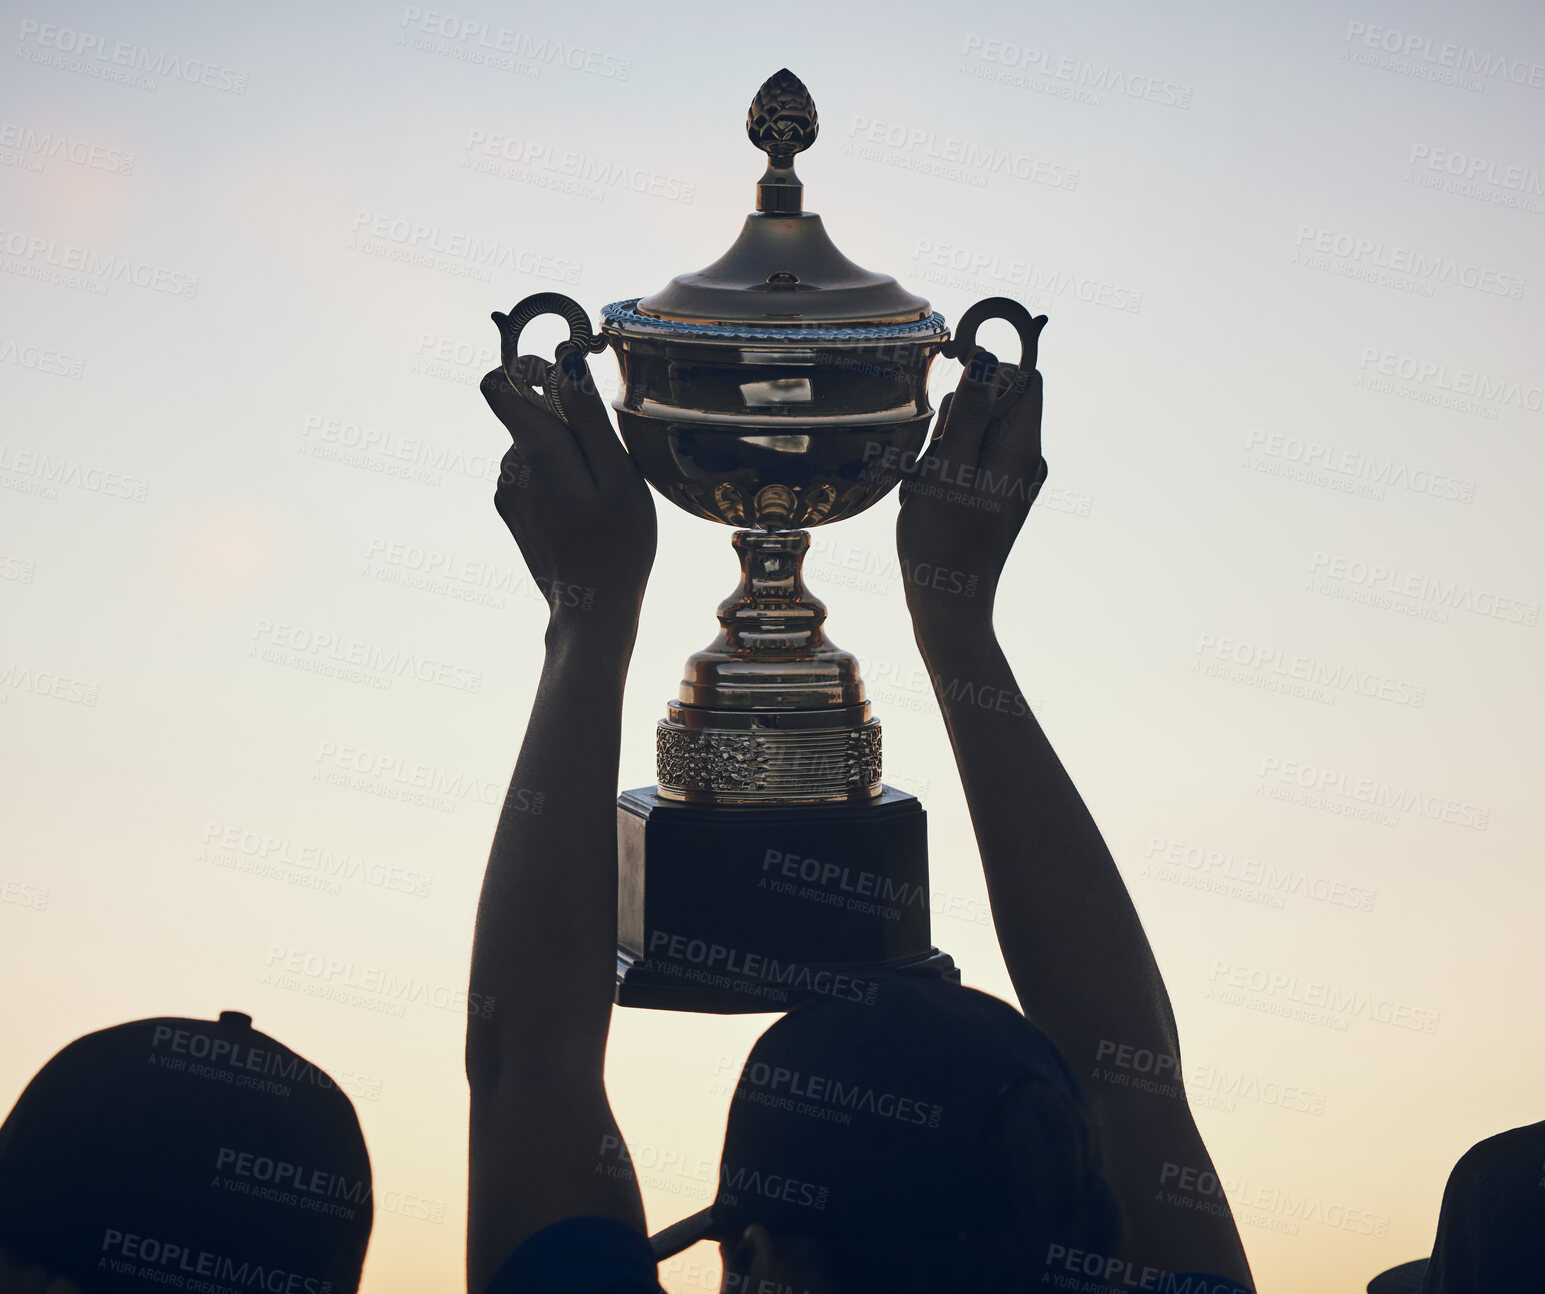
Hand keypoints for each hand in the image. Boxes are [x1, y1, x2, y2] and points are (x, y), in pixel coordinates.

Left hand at [480, 353, 656, 633]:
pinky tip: (584, 514)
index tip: (566, 384)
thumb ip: (587, 418)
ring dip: (566, 456)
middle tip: (605, 465)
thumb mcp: (618, 476)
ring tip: (598, 497)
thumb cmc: (617, 546)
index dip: (529, 370)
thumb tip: (563, 364)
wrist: (591, 611)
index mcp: (535, 451)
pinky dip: (558, 480)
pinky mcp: (512, 511)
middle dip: (565, 423)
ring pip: (534, 446)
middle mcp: (510, 467)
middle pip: (528, 415)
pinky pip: (533, 474)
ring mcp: (507, 491)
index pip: (498, 383)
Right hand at [895, 353, 1046, 637]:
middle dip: (954, 419)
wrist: (947, 606)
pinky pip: (966, 463)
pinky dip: (942, 472)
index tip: (949, 396)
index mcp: (1023, 448)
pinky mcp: (993, 499)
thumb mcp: (949, 468)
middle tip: (934, 461)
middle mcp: (1025, 461)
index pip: (1024, 378)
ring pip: (972, 434)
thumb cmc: (943, 541)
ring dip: (942, 449)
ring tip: (926, 486)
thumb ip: (968, 413)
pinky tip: (927, 501)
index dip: (987, 373)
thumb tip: (986, 360)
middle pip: (994, 404)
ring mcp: (1010, 482)